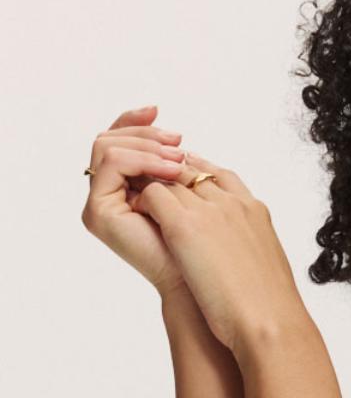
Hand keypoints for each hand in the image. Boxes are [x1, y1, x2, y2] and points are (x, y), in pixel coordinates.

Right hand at [80, 102, 192, 298]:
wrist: (202, 287)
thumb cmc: (204, 250)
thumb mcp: (191, 196)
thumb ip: (175, 167)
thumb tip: (178, 138)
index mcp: (126, 189)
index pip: (120, 142)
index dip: (136, 122)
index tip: (159, 110)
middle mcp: (107, 196)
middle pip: (109, 138)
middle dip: (144, 133)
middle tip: (177, 140)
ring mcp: (100, 204)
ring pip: (107, 146)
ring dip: (146, 145)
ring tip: (177, 159)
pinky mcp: (98, 212)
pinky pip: (112, 164)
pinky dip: (142, 159)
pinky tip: (170, 170)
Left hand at [128, 150, 306, 354]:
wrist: (269, 322)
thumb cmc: (271, 309)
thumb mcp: (266, 268)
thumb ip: (250, 254)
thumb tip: (242, 264)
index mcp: (255, 212)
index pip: (221, 177)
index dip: (198, 176)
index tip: (183, 180)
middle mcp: (233, 203)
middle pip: (192, 173)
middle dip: (171, 177)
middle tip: (150, 186)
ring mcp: (209, 211)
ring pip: (170, 180)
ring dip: (154, 189)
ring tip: (140, 203)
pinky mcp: (184, 226)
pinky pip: (153, 195)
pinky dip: (143, 202)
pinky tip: (137, 215)